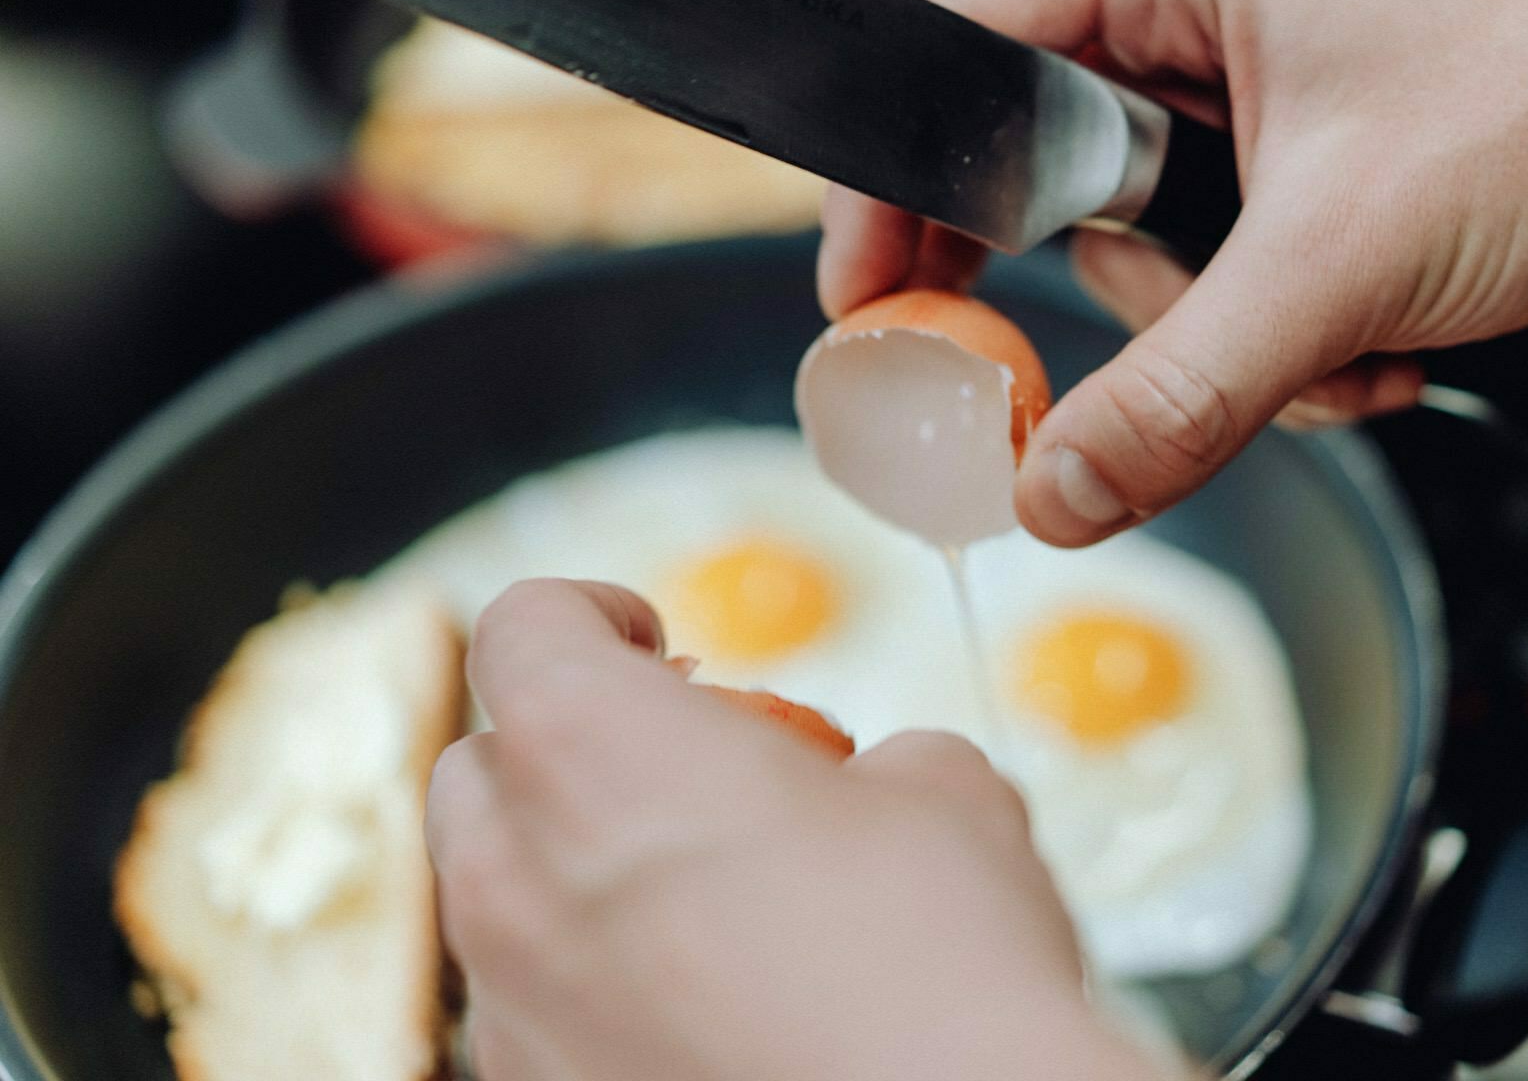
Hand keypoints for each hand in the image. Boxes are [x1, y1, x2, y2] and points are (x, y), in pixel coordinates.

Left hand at [426, 579, 1158, 1080]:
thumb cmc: (939, 961)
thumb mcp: (944, 792)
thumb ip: (870, 758)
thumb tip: (873, 785)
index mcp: (593, 748)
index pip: (523, 623)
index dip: (592, 612)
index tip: (654, 639)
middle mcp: (513, 876)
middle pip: (483, 765)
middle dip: (568, 750)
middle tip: (683, 770)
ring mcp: (511, 1011)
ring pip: (500, 901)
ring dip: (576, 875)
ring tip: (707, 906)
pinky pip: (536, 1015)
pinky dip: (595, 990)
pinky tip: (709, 1013)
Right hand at [819, 0, 1527, 546]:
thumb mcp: (1336, 265)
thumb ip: (1178, 389)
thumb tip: (1048, 492)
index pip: (959, 55)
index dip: (896, 184)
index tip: (865, 305)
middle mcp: (1181, 26)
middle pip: (1031, 183)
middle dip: (1105, 299)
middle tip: (1052, 384)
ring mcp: (1229, 113)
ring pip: (1130, 267)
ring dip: (1220, 344)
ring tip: (1334, 339)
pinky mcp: (1275, 191)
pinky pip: (1210, 301)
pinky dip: (1278, 354)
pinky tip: (1370, 346)